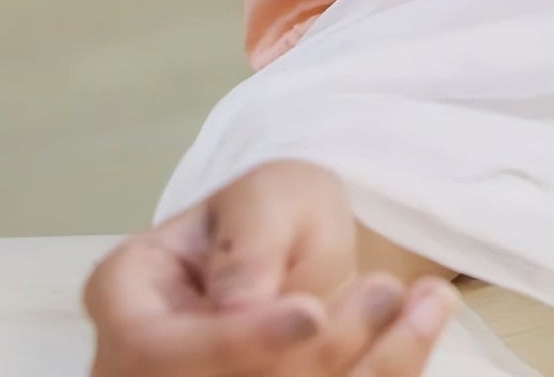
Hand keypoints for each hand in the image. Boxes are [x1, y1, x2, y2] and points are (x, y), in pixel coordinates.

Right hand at [84, 159, 457, 374]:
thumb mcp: (269, 194)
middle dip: (315, 355)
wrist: (307, 255)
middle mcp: (139, 373)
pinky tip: (426, 319)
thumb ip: (251, 237)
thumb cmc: (273, 215)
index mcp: (127, 300)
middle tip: (386, 291)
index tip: (310, 313)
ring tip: (426, 303)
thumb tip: (237, 304)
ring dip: (367, 367)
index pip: (156, 347)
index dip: (235, 343)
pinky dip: (386, 371)